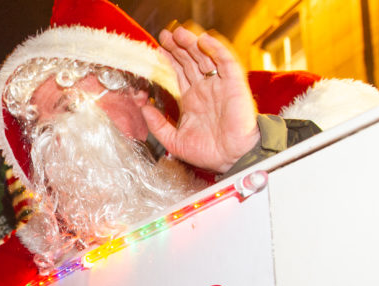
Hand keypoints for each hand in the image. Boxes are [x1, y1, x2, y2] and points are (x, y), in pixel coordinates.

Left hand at [142, 25, 259, 173]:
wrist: (232, 159)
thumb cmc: (208, 153)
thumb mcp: (173, 141)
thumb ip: (157, 125)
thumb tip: (144, 109)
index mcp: (191, 100)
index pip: (177, 74)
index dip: (168, 61)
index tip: (156, 50)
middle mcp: (205, 89)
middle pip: (189, 61)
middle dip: (176, 48)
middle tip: (164, 36)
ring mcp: (219, 85)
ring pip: (204, 57)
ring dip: (192, 44)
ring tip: (177, 34)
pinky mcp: (234, 84)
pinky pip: (226, 61)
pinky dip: (215, 49)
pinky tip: (202, 41)